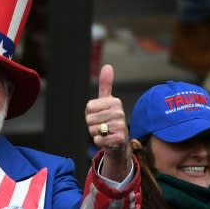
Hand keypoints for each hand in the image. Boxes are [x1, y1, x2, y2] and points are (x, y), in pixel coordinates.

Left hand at [86, 64, 131, 181]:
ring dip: (95, 134)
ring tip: (104, 132)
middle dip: (91, 125)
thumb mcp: (106, 102)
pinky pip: (98, 139)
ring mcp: (121, 126)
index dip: (90, 113)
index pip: (89, 107)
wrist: (119, 142)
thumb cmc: (109, 120)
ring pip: (92, 129)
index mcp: (114, 102)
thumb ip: (106, 85)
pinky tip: (106, 140)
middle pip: (89, 118)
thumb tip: (107, 66)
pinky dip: (99, 142)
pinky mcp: (119, 139)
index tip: (99, 115)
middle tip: (101, 126)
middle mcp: (119, 112)